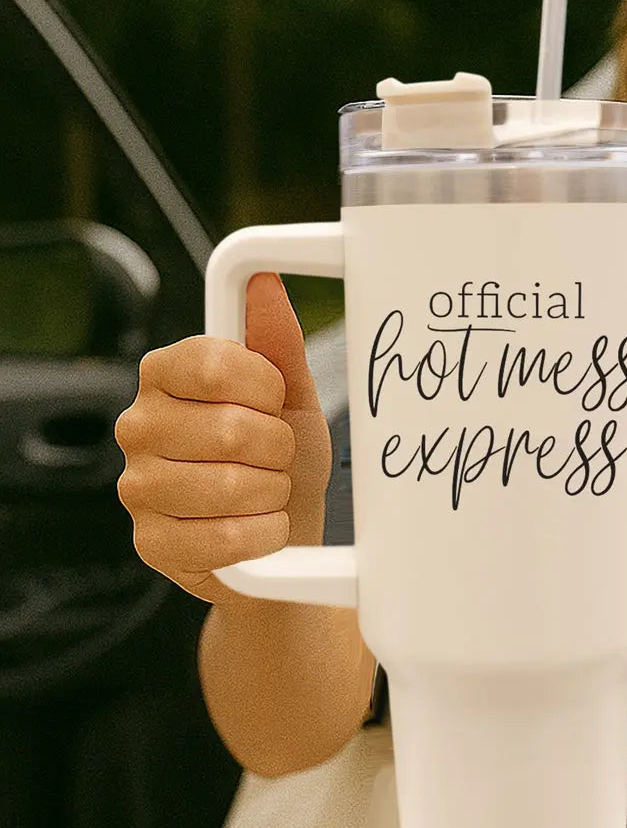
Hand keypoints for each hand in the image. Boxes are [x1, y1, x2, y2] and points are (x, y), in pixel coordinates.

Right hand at [115, 273, 332, 608]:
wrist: (286, 536)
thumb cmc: (281, 460)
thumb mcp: (289, 395)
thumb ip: (277, 341)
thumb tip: (265, 283)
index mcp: (164, 375)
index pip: (213, 363)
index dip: (264, 388)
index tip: (273, 403)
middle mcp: (138, 425)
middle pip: (229, 430)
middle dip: (277, 448)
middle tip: (277, 458)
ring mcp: (137, 487)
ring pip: (231, 486)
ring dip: (273, 493)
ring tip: (268, 492)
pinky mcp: (150, 544)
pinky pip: (226, 537)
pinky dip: (264, 534)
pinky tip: (261, 528)